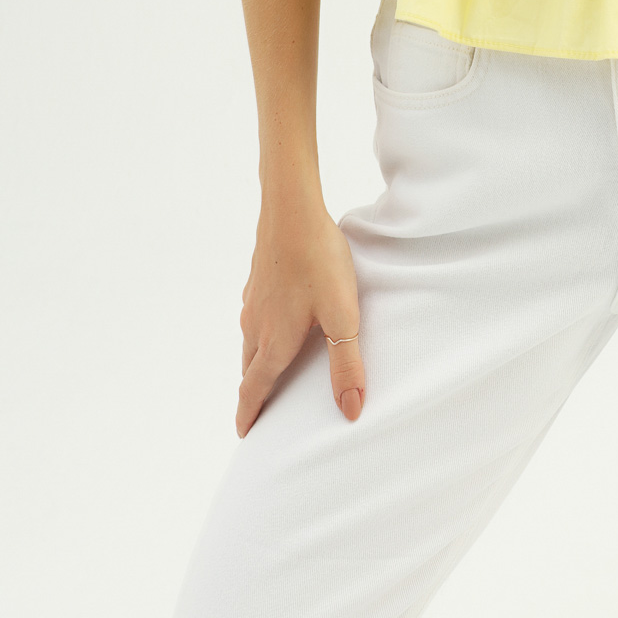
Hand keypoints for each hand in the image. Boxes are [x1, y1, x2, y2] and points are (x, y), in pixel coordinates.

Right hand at [236, 202, 363, 437]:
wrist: (290, 208)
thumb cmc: (318, 261)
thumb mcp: (342, 316)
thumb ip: (347, 365)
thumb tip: (350, 411)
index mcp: (274, 342)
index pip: (254, 389)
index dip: (249, 415)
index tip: (244, 434)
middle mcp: (256, 325)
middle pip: (250, 368)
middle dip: (253, 392)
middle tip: (259, 410)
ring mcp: (253, 299)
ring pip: (250, 339)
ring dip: (256, 360)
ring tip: (269, 369)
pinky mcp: (257, 277)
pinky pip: (255, 314)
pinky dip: (261, 330)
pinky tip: (276, 318)